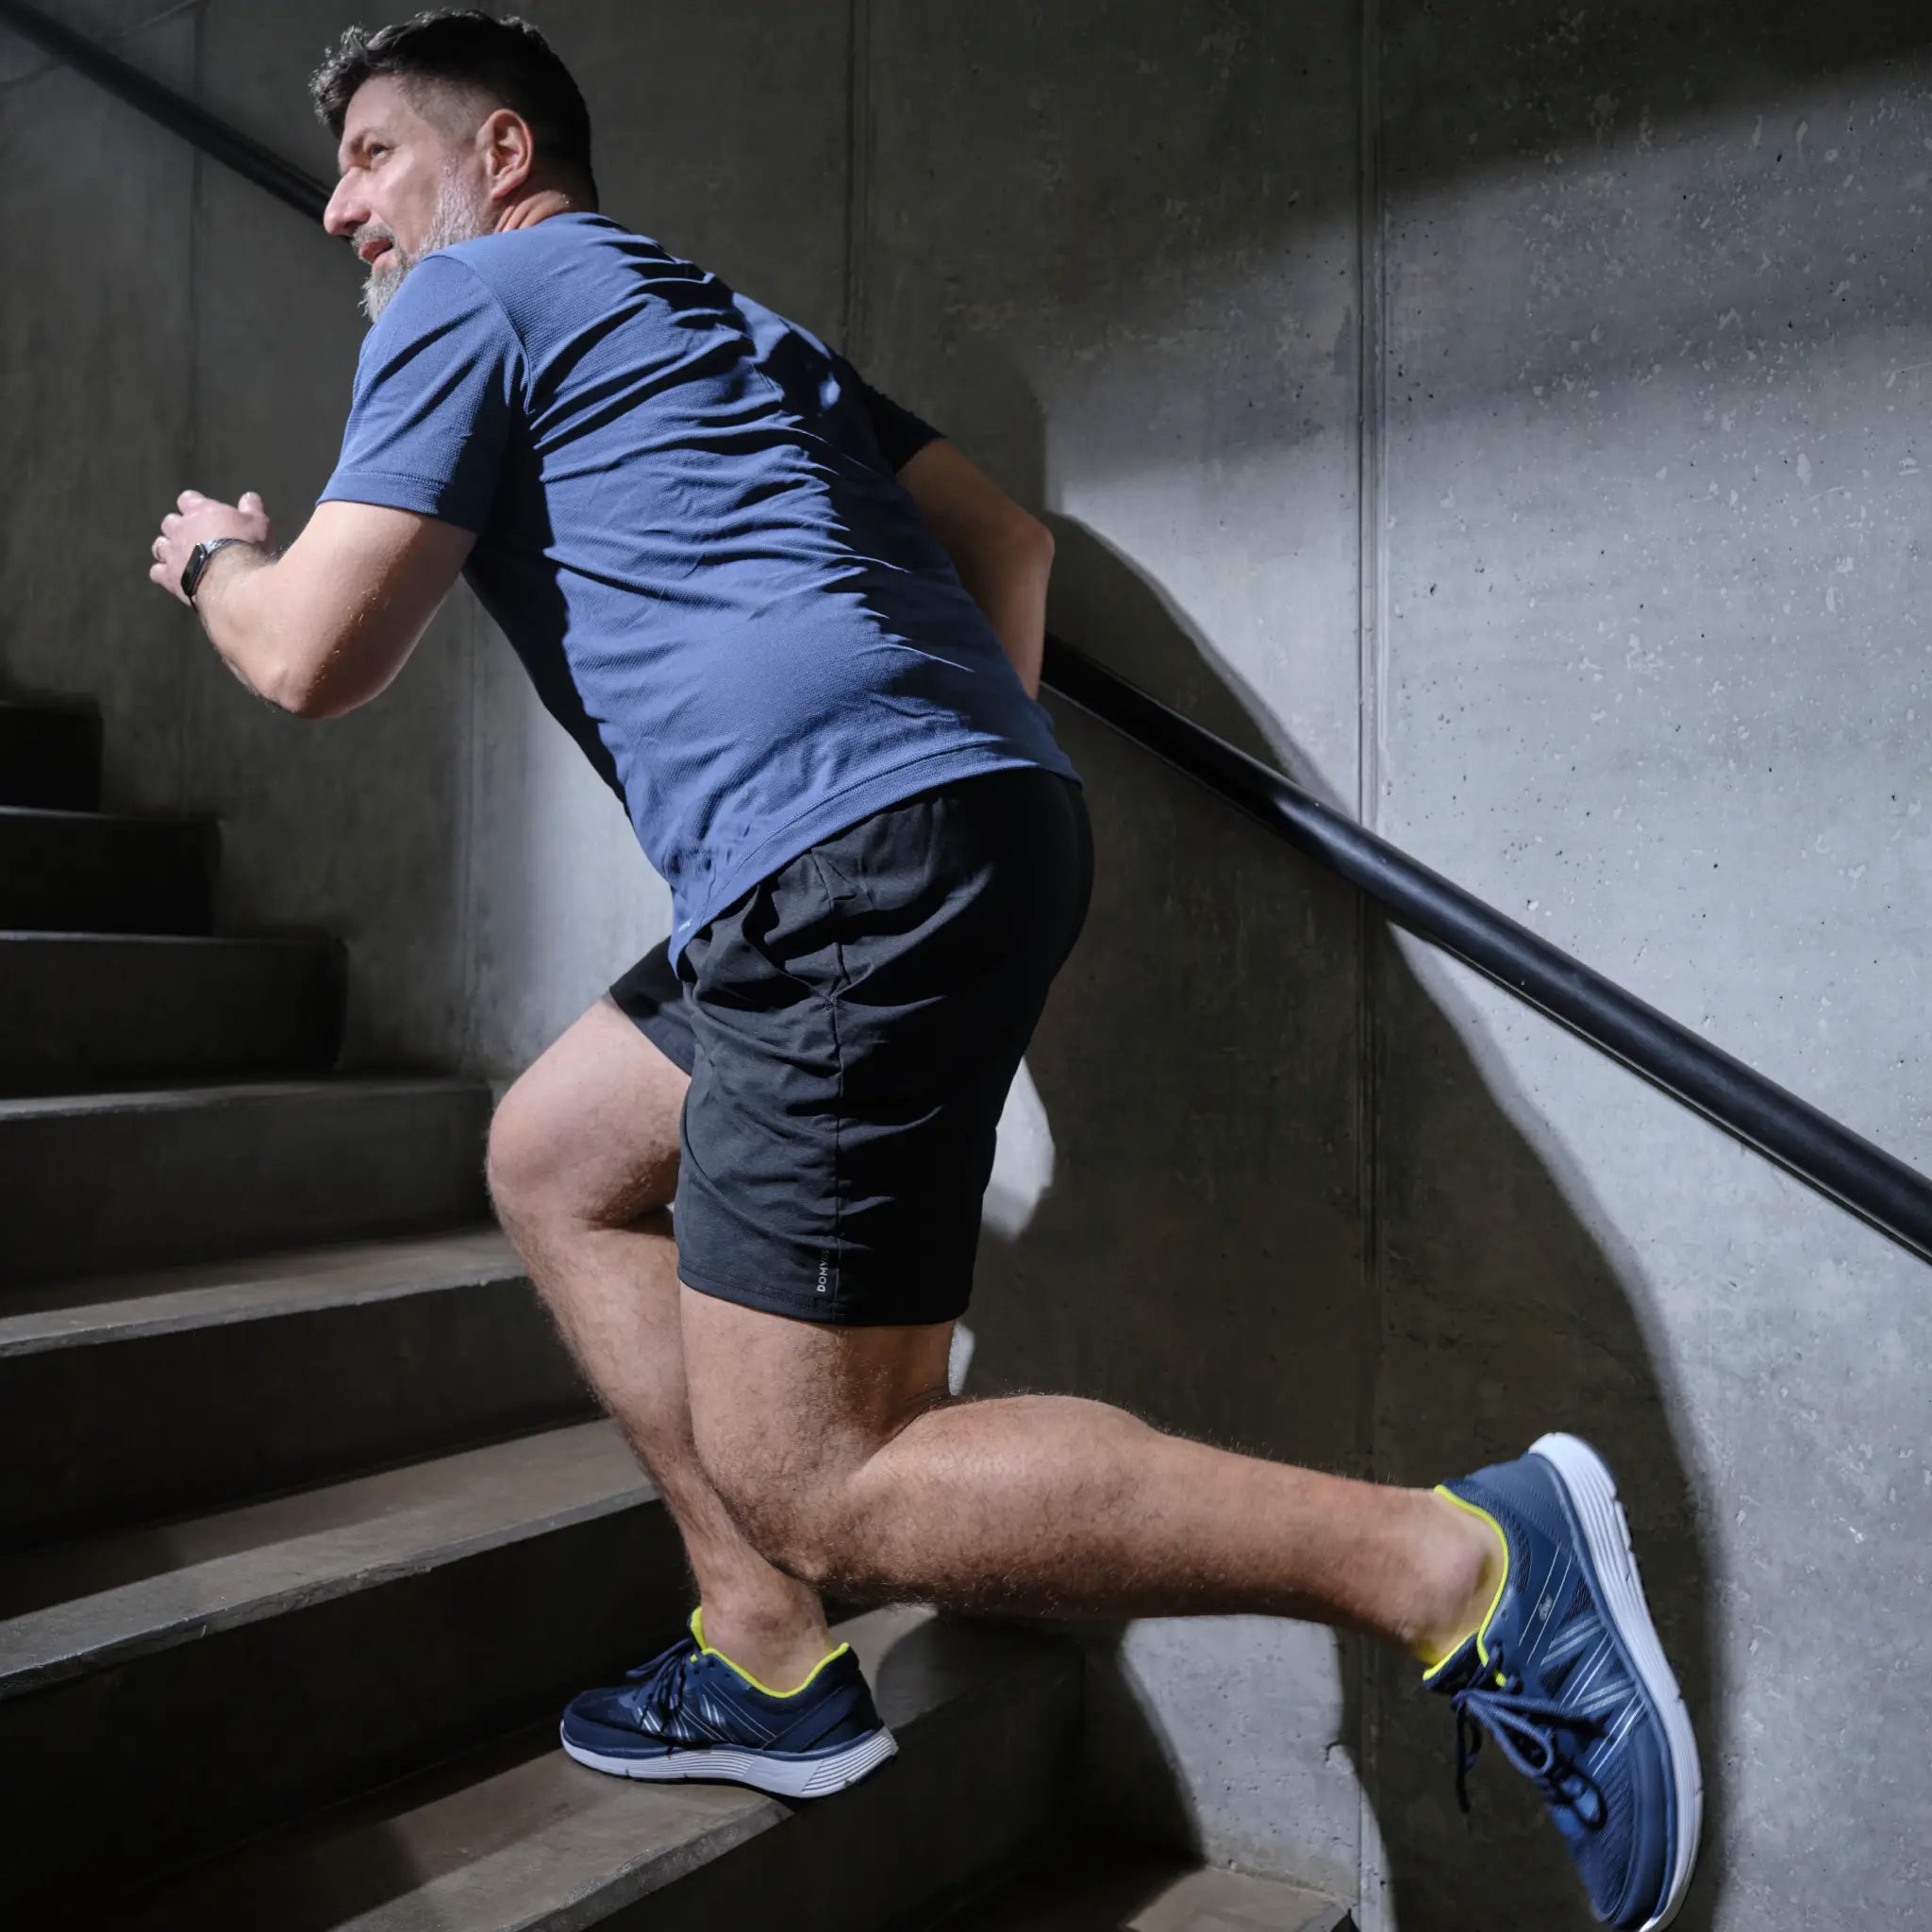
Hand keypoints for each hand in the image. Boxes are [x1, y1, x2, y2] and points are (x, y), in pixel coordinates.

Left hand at [149, 490, 273, 605]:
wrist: (233, 581)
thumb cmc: (247, 547)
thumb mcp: (259, 524)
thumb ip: (251, 509)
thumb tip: (250, 496)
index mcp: (200, 510)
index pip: (188, 499)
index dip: (194, 505)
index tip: (203, 513)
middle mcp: (180, 528)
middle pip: (170, 522)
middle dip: (178, 528)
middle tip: (194, 538)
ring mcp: (172, 552)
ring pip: (159, 545)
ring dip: (168, 550)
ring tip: (182, 558)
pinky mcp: (169, 576)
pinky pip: (157, 572)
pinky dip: (164, 573)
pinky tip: (174, 578)